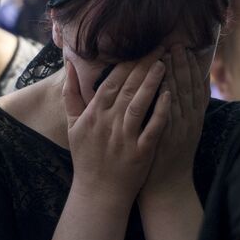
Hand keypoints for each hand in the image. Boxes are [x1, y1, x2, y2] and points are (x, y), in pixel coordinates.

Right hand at [63, 55, 170, 203]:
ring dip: (152, 83)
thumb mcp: (73, 125)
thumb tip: (69, 64)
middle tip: (159, 47)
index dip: (127, 63)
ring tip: (164, 64)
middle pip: (127, 88)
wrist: (98, 193)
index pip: (111, 82)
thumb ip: (71, 93)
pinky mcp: (141, 153)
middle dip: (143, 65)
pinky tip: (170, 95)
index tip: (141, 47)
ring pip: (139, 104)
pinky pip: (152, 128)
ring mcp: (124, 138)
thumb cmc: (86, 157)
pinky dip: (161, 111)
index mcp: (93, 115)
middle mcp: (108, 124)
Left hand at [140, 45, 207, 198]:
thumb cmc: (166, 157)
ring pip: (179, 97)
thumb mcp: (178, 132)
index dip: (192, 67)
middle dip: (183, 64)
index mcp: (193, 118)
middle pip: (188, 88)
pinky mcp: (167, 139)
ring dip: (175, 75)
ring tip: (168, 55)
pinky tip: (161, 83)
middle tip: (177, 43)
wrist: (166, 187)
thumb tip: (176, 88)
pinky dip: (166, 97)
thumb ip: (178, 110)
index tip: (186, 48)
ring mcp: (179, 130)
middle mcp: (189, 122)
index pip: (195, 87)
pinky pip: (167, 114)